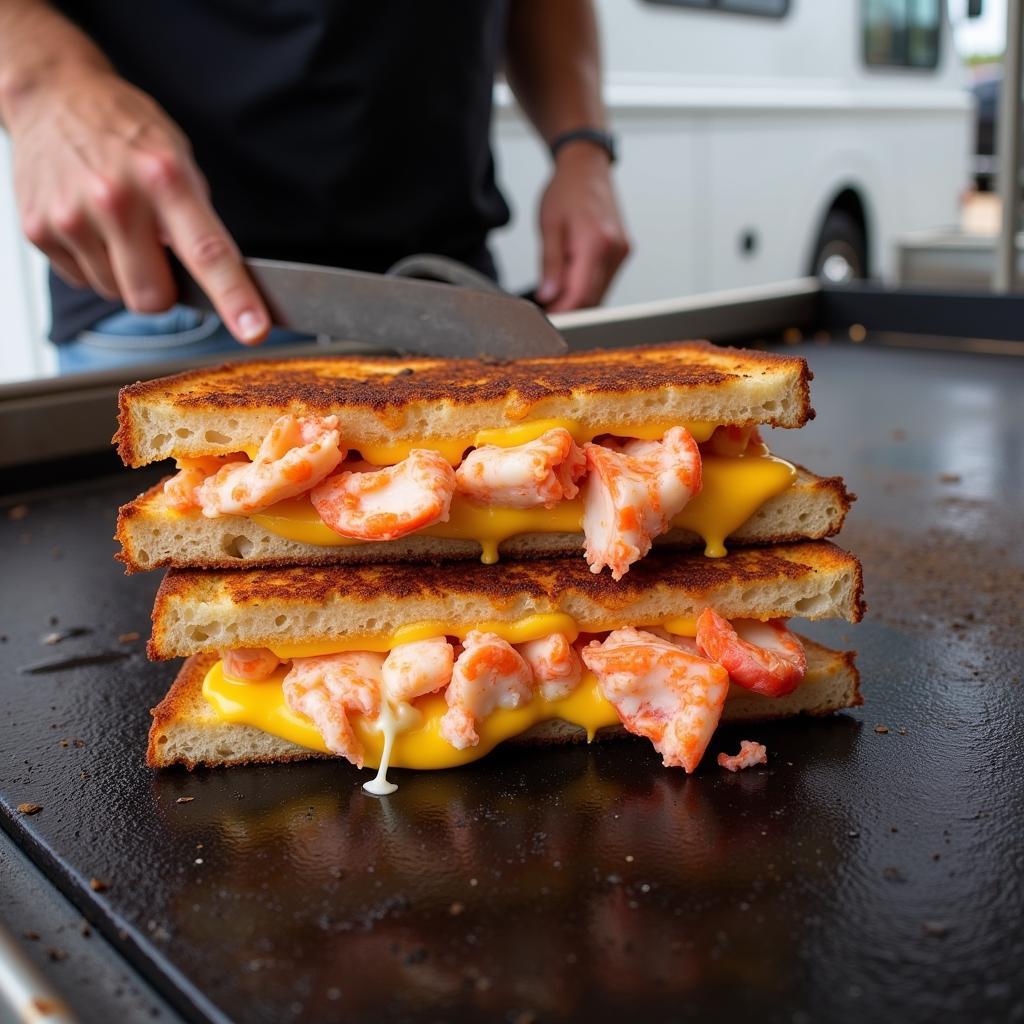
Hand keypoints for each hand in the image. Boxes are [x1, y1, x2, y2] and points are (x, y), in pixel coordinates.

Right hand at [7, 65, 269, 343]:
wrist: (55, 97)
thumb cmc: (128, 135)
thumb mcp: (179, 162)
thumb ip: (198, 222)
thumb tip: (221, 282)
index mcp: (165, 179)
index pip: (208, 252)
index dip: (235, 297)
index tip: (255, 331)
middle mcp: (116, 199)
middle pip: (153, 299)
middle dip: (162, 291)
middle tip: (157, 255)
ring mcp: (72, 216)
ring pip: (117, 294)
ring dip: (125, 274)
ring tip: (117, 227)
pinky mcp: (38, 230)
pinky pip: (84, 281)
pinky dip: (94, 263)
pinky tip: (91, 225)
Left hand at [535, 143, 629, 312]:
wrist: (587, 167)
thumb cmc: (566, 191)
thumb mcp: (548, 227)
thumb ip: (550, 265)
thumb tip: (548, 296)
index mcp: (595, 242)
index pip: (580, 294)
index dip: (563, 312)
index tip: (546, 318)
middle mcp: (615, 250)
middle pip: (592, 298)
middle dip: (569, 309)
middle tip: (545, 310)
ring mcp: (622, 252)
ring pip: (600, 293)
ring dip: (578, 299)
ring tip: (554, 294)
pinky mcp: (623, 252)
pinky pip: (604, 281)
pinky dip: (587, 287)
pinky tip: (570, 281)